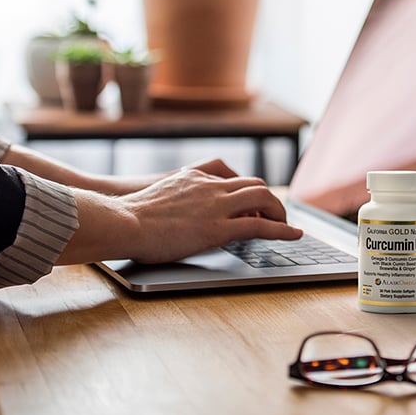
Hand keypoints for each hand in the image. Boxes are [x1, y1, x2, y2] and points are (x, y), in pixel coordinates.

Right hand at [57, 168, 302, 264]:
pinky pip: (260, 226)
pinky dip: (282, 229)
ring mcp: (216, 206)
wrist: (120, 221)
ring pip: (263, 198)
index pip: (232, 179)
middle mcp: (210, 187)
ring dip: (279, 212)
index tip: (253, 207)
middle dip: (270, 201)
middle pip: (254, 185)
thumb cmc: (128, 217)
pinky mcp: (218, 228)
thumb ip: (174, 201)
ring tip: (287, 226)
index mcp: (194, 179)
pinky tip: (294, 235)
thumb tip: (176, 216)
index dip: (247, 194)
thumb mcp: (155, 200)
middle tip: (275, 216)